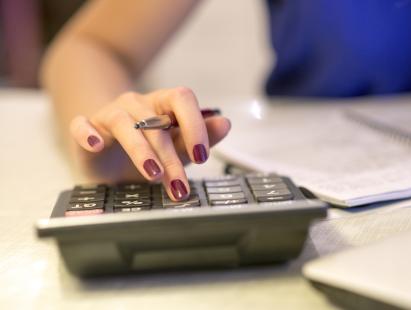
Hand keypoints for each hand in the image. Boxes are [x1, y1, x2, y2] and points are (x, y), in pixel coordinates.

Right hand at [68, 87, 230, 200]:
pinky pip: (82, 126)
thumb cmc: (147, 152)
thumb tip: (225, 124)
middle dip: (171, 156)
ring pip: (125, 123)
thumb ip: (199, 138)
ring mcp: (109, 114)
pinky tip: (96, 145)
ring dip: (141, 150)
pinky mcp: (86, 129)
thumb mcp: (176, 148)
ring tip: (153, 174)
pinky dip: (88, 133)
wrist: (108, 157)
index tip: (202, 156)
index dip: (194, 124)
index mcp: (162, 104)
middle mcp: (136, 104)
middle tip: (179, 186)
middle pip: (156, 120)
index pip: (182, 98)